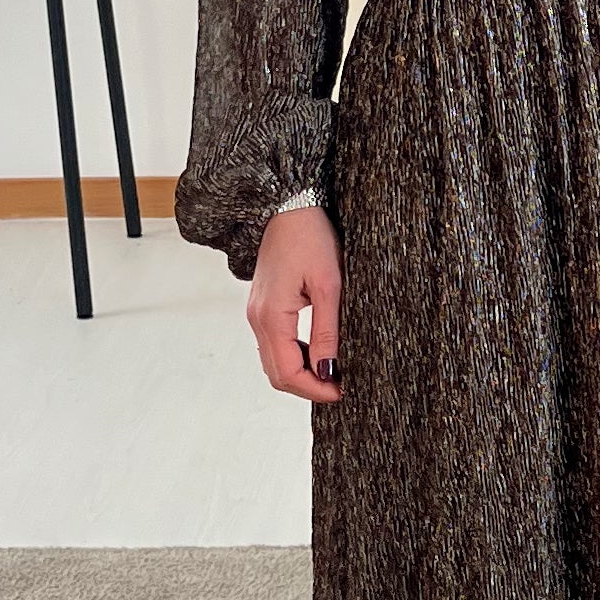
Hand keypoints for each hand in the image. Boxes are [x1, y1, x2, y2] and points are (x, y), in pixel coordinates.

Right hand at [250, 201, 341, 403]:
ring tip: (333, 372)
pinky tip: (318, 352)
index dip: (315, 390)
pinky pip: (274, 344)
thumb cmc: (310, 238)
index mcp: (271, 317)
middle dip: (308, 387)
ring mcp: (256, 313)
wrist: (288, 206)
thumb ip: (327, 332)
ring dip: (301, 373)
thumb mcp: (329, 285)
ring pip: (274, 361)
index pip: (288, 373)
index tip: (342, 393)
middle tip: (340, 388)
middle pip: (277, 374)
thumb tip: (329, 372)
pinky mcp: (262, 307)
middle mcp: (257, 319)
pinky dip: (294, 357)